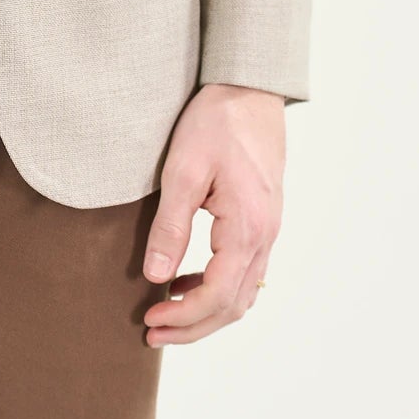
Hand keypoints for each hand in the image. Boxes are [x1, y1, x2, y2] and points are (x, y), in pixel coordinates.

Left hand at [141, 82, 284, 345]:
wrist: (249, 87)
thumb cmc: (216, 121)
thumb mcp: (183, 170)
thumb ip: (170, 226)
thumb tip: (155, 276)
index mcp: (248, 228)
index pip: (218, 296)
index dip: (183, 317)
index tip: (149, 319)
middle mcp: (266, 236)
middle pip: (234, 305)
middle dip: (193, 326)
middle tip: (152, 332)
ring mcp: (269, 229)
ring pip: (243, 293)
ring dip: (206, 311)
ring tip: (166, 311)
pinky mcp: (264, 219)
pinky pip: (245, 271)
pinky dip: (218, 287)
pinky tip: (187, 278)